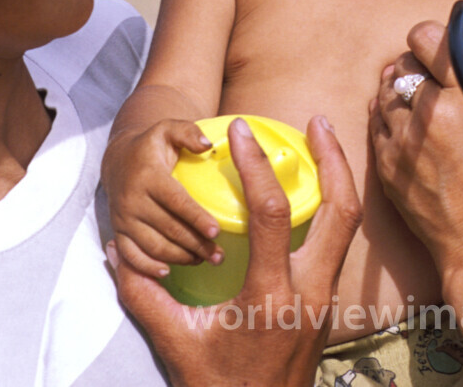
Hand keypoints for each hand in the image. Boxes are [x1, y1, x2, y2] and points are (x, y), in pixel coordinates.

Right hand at [103, 119, 222, 272]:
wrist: (117, 160)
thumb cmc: (151, 146)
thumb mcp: (168, 129)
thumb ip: (188, 132)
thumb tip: (207, 144)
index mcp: (148, 176)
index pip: (175, 201)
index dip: (196, 217)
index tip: (216, 231)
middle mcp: (132, 199)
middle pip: (168, 228)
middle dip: (195, 244)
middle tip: (218, 254)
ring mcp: (123, 218)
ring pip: (153, 246)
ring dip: (179, 257)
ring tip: (202, 260)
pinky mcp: (117, 231)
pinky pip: (131, 255)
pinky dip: (148, 267)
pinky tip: (168, 271)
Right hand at [111, 115, 361, 386]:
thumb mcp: (176, 343)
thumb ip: (143, 294)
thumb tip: (114, 252)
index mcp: (270, 297)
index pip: (273, 215)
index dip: (258, 167)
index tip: (241, 133)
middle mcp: (309, 292)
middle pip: (340, 211)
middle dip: (333, 159)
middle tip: (316, 121)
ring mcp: (326, 297)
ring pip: (348, 226)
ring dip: (340, 178)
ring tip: (324, 141)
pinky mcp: (329, 303)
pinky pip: (339, 244)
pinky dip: (333, 208)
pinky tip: (318, 187)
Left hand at [368, 21, 462, 284]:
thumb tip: (446, 71)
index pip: (429, 39)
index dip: (426, 39)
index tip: (430, 47)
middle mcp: (435, 111)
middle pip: (404, 65)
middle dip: (412, 67)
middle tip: (423, 76)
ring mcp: (406, 139)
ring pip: (386, 93)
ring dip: (396, 92)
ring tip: (412, 103)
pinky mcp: (388, 164)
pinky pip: (376, 124)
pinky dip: (385, 119)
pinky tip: (399, 126)